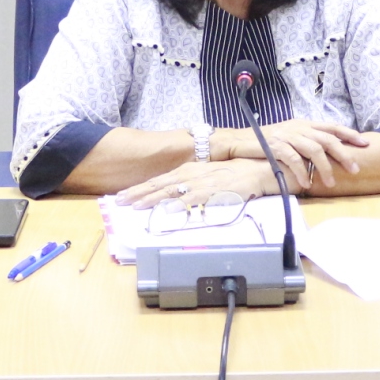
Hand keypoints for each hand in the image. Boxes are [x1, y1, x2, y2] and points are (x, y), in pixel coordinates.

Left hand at [115, 156, 297, 208]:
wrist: (259, 169)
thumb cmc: (236, 174)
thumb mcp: (209, 179)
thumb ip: (192, 188)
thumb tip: (173, 201)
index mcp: (189, 170)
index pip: (160, 180)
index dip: (141, 189)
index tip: (124, 197)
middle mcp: (191, 174)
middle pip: (160, 185)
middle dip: (138, 194)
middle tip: (119, 202)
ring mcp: (201, 182)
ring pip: (171, 191)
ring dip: (152, 199)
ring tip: (135, 206)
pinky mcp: (212, 191)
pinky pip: (192, 199)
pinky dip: (178, 205)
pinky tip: (166, 210)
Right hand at [216, 120, 368, 190]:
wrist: (241, 140)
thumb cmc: (267, 141)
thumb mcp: (290, 136)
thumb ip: (307, 140)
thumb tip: (327, 151)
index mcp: (304, 124)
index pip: (331, 126)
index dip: (349, 134)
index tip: (365, 143)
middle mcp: (298, 127)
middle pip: (327, 139)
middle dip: (343, 154)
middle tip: (355, 169)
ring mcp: (287, 136)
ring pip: (314, 150)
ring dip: (325, 168)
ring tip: (331, 183)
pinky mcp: (276, 146)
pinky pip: (294, 159)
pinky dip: (302, 172)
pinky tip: (307, 183)